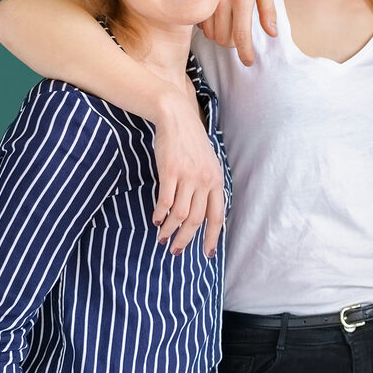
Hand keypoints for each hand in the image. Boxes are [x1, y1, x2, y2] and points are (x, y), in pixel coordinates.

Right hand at [152, 93, 225, 255]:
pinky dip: (160, 213)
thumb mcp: (208, 165)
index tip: (206, 254)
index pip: (217, 216)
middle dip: (186, 239)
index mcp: (217, 181)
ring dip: (169, 229)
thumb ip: (208, 187)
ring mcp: (188, 177)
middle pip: (197, 220)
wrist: (177, 119)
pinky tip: (155, 219)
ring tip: (162, 237)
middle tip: (175, 251)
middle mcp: (205, 181)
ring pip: (179, 214)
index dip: (212, 237)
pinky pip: (165, 200)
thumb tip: (203, 212)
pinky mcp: (170, 172)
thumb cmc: (192, 144)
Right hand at [199, 0, 275, 63]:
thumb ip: (268, 10)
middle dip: (234, 44)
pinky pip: (201, 20)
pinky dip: (209, 25)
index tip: (249, 62)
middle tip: (242, 39)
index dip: (245, 54)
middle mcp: (222, 0)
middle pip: (224, 39)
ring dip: (221, 36)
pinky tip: (218, 18)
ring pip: (210, 32)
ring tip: (231, 28)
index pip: (241, 36)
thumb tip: (272, 34)